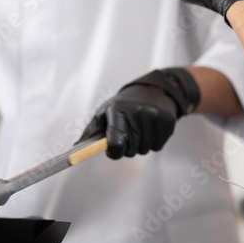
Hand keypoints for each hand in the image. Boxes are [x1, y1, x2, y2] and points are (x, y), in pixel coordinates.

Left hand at [77, 68, 200, 158]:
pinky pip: (157, 147)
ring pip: (144, 150)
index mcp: (118, 110)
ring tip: (140, 129)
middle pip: (130, 151)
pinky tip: (151, 129)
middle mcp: (137, 112)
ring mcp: (154, 117)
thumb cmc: (124, 105)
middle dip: (127, 148)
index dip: (113, 152)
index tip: (112, 150)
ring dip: (140, 145)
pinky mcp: (167, 121)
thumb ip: (91, 131)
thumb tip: (76, 147)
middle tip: (128, 134)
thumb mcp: (105, 112)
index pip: (115, 143)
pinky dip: (153, 142)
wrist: (153, 90)